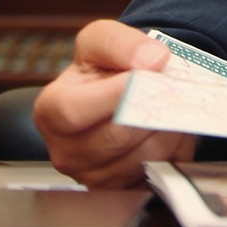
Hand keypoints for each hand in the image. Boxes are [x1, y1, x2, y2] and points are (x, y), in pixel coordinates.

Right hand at [33, 20, 194, 187]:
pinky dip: (175, 146)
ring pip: (144, 156)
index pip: (74, 111)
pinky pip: (160, 170)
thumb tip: (152, 60)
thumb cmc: (103, 67)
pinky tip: (170, 125)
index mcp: (52, 110)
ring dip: (169, 126)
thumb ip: (121, 42)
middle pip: (116, 137)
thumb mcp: (101, 38)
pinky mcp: (123, 188)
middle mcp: (66, 150)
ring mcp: (93, 175)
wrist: (121, 88)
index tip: (147, 74)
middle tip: (172, 85)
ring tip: (171, 103)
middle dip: (151, 107)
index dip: (116, 93)